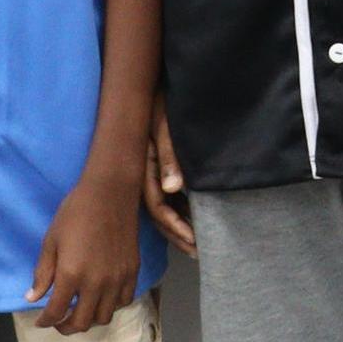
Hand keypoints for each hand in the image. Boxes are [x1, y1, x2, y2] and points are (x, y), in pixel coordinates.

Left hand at [33, 169, 144, 334]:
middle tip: (58, 322)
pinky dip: (110, 306)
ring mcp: (117, 280)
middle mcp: (96, 284)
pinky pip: (123, 302)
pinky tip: (101, 298)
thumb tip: (33, 298)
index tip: (40, 321)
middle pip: (82, 322)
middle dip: (66, 327)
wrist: (110, 194)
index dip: (45, 321)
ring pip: (104, 317)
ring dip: (89, 319)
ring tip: (80, 311)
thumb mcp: (51, 241)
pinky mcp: (132, 273)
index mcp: (71, 275)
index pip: (56, 312)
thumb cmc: (75, 213)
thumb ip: (43, 273)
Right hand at [141, 110, 197, 253]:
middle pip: (160, 215)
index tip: (193, 239)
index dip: (175, 225)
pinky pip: (171, 198)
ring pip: (166, 209)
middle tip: (198, 252)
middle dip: (178, 235)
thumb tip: (173, 187)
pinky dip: (182, 212)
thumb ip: (169, 156)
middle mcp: (147, 177)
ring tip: (198, 245)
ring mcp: (154, 175)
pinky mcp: (163, 171)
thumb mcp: (165, 126)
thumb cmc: (160, 104)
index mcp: (144, 170)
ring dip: (180, 227)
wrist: (153, 89)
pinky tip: (195, 222)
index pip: (157, 207)